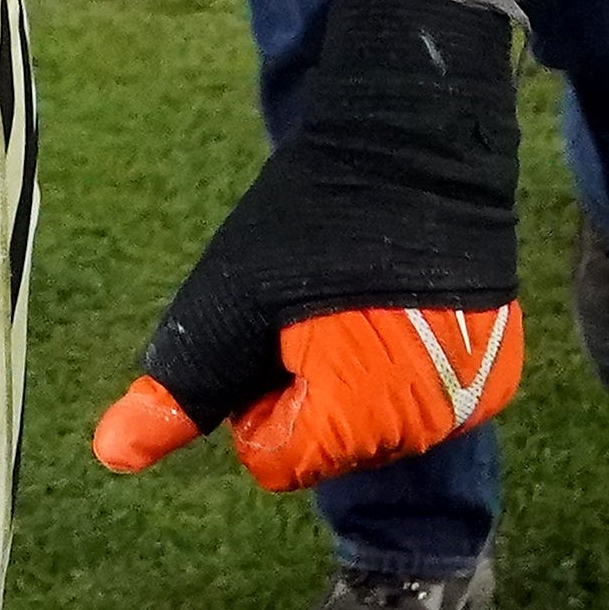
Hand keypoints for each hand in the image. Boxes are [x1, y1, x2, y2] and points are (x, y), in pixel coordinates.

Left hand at [91, 0, 522, 491]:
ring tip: (356, 308)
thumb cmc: (307, 225)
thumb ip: (179, 388)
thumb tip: (113, 456)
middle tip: (315, 314)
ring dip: (351, 385)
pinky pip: (419, 403)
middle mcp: (433, 422)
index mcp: (364, 412)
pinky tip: (395, 311)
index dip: (258, 398)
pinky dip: (398, 372)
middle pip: (328, 450)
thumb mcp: (226, 303)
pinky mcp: (495, 372)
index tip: (274, 332)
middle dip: (305, 392)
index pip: (280, 461)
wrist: (412, 148)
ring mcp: (472, 399)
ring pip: (372, 431)